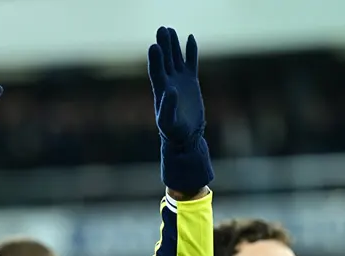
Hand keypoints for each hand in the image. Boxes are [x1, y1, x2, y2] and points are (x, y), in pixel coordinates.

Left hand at [147, 27, 213, 194]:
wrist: (185, 137)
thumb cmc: (173, 132)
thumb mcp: (168, 122)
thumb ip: (168, 107)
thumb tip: (171, 90)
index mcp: (161, 91)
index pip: (156, 71)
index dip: (155, 59)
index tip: (154, 46)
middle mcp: (168, 82)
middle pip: (164, 59)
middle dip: (163, 45)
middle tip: (162, 29)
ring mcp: (179, 80)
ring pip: (176, 58)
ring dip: (173, 45)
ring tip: (170, 29)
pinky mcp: (191, 82)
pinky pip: (190, 63)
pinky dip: (191, 51)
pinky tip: (190, 38)